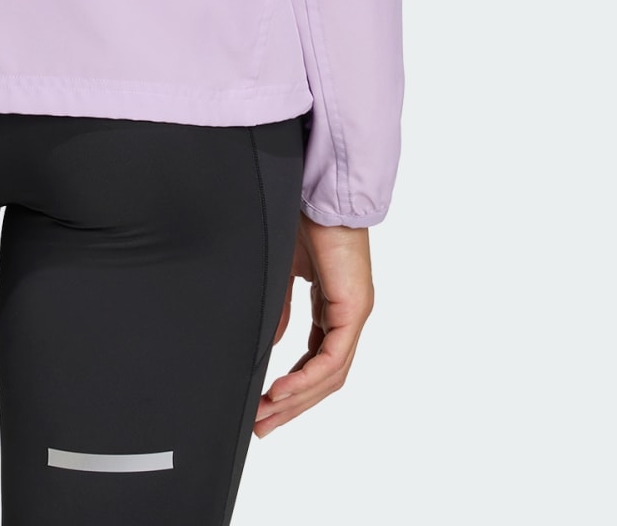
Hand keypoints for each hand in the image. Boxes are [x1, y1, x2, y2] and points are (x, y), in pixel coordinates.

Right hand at [254, 215, 373, 435]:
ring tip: (267, 415)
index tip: (265, 404)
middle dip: (292, 406)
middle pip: (324, 377)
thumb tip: (272, 346)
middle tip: (262, 426)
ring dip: (297, 399)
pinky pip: (332, 357)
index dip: (292, 387)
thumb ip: (280, 311)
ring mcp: (354, 313)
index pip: (316, 360)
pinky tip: (282, 391)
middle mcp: (347, 315)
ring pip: (330, 375)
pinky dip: (307, 378)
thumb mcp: (284, 272)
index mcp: (332, 306)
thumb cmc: (303, 218)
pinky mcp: (353, 308)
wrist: (320, 189)